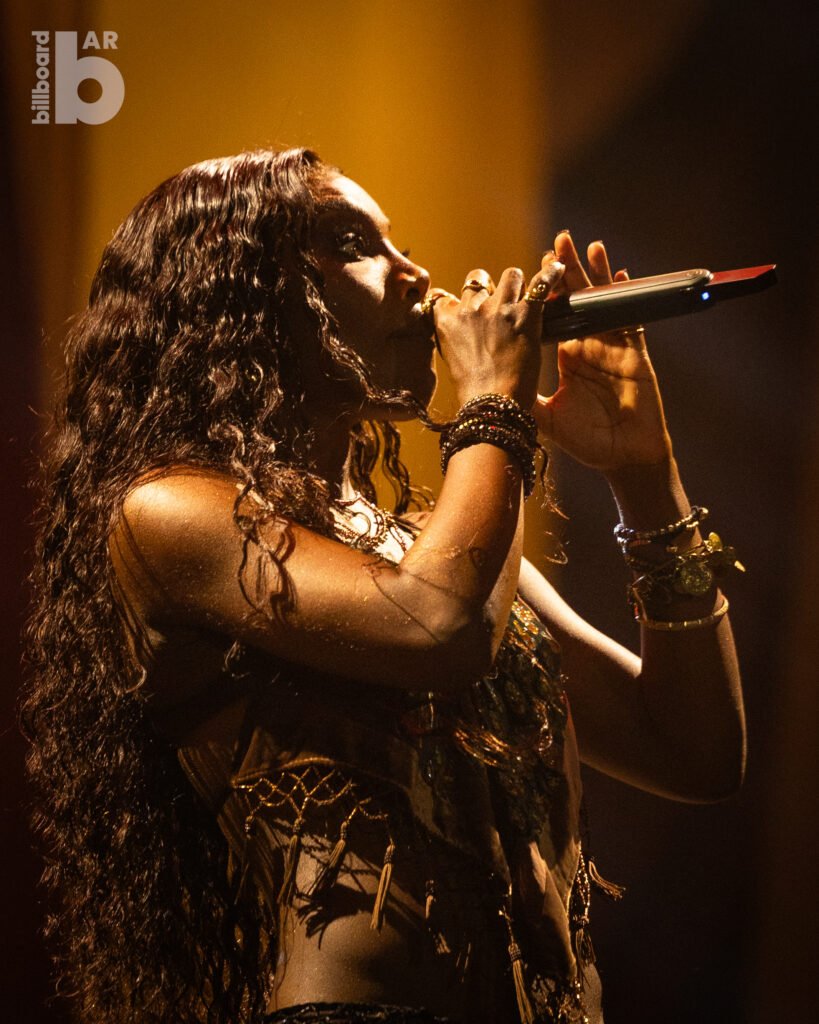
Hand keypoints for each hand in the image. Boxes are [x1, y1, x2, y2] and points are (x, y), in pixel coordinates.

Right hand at [430, 256, 564, 409]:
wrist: (491, 405)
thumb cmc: (473, 393)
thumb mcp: (452, 361)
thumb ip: (454, 339)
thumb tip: (463, 334)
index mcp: (446, 321)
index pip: (444, 296)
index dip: (456, 301)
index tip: (464, 308)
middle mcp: (470, 308)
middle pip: (478, 279)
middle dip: (488, 288)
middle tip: (499, 306)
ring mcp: (498, 309)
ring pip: (510, 276)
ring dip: (517, 284)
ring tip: (526, 296)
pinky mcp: (525, 314)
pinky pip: (540, 283)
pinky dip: (551, 274)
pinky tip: (557, 269)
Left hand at [532, 232, 673, 472]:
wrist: (625, 456)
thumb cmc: (588, 441)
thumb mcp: (547, 417)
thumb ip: (524, 397)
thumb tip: (488, 388)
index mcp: (566, 357)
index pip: (551, 318)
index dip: (541, 297)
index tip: (525, 273)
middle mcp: (587, 345)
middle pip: (574, 300)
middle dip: (563, 272)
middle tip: (553, 245)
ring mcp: (611, 346)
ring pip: (600, 301)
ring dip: (593, 273)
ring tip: (583, 246)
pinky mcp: (633, 352)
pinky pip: (630, 317)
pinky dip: (626, 296)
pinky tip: (620, 275)